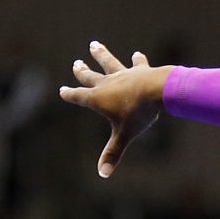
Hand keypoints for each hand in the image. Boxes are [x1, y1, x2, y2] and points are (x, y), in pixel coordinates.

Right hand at [57, 41, 169, 177]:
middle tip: (76, 64)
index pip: (78, 96)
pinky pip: (137, 64)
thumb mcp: (124, 134)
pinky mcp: (141, 70)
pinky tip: (137, 55)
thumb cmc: (138, 113)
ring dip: (101, 54)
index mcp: (98, 98)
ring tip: (94, 44)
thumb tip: (103, 174)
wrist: (158, 90)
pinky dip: (137, 60)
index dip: (69, 94)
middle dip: (82, 72)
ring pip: (109, 62)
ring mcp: (124, 74)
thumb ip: (113, 153)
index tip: (62, 91)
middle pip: (90, 77)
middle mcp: (108, 83)